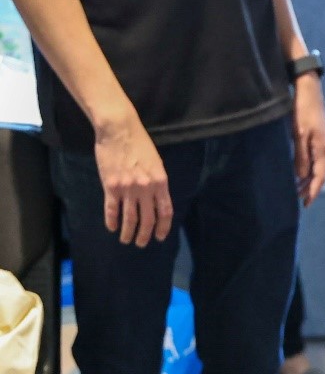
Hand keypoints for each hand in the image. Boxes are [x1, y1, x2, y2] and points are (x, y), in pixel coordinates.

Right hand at [93, 114, 172, 247]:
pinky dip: (112, 221)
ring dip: (129, 232)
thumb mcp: (156, 163)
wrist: (119, 130)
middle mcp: (145, 188)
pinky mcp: (110, 186)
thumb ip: (157, 182)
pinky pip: (111, 209)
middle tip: (142, 243)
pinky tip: (112, 228)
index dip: (163, 227)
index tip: (159, 237)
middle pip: (147, 219)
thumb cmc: (140, 144)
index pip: (165, 211)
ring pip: (129, 218)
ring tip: (127, 240)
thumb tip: (156, 200)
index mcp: (160, 182)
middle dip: (145, 234)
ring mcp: (127, 188)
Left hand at [291, 74, 324, 205]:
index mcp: (322, 148)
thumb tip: (302, 177)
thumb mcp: (298, 134)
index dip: (313, 191)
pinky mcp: (316, 137)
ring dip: (307, 179)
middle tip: (299, 200)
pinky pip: (313, 159)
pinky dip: (306, 169)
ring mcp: (321, 142)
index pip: (320, 176)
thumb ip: (301, 156)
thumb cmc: (303, 110)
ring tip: (297, 190)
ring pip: (316, 167)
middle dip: (310, 188)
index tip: (306, 204)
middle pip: (320, 174)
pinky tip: (298, 171)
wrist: (308, 89)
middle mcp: (324, 148)